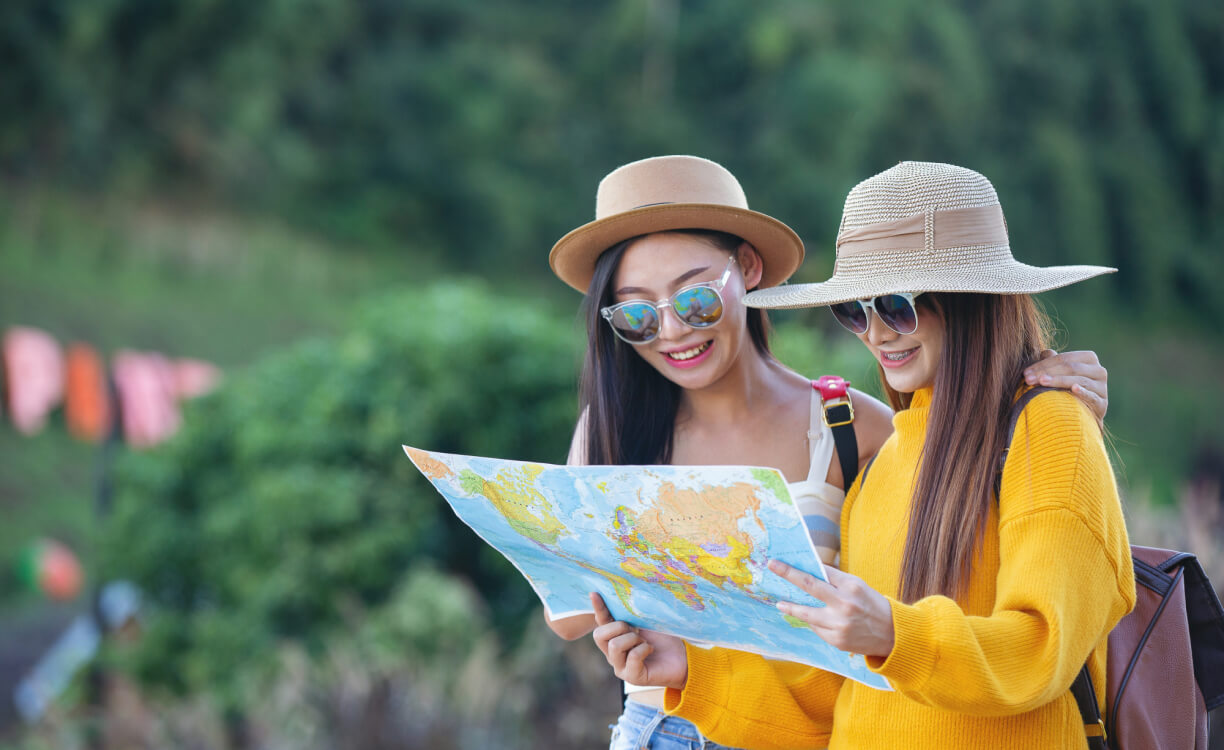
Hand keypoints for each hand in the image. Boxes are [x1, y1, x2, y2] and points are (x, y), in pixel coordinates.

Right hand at [590, 592, 687, 689]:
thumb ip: (630, 615)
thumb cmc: (662, 639)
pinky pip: (632, 656)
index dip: (598, 608)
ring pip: (615, 646)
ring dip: (633, 639)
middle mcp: (613, 654)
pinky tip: (650, 650)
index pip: (601, 623)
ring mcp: (621, 667)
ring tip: (644, 642)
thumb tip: (622, 596)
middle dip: (618, 626)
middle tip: (636, 630)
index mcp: (614, 639)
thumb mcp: (644, 622)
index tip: (594, 593)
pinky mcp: (632, 677)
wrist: (682, 658)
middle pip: (599, 635)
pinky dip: (644, 649)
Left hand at [768, 560, 894, 657]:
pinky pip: (817, 628)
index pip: (820, 572)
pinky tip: (813, 619)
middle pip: (809, 586)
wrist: (894, 635)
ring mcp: (839, 624)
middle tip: (772, 566)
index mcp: (851, 586)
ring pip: (807, 613)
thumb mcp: (859, 587)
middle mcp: (844, 604)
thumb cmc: (873, 605)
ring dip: (791, 606)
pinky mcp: (836, 640)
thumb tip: (810, 572)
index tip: (780, 561)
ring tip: (780, 603)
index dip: (798, 567)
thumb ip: (836, 581)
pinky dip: (813, 622)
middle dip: (788, 574)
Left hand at [1023, 349, 1107, 420]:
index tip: (1025, 373)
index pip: (1063, 358)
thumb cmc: (1066, 390)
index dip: (1043, 364)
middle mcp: (1099, 371)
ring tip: (1041, 382)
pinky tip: (1074, 390)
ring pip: (1079, 380)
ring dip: (1058, 381)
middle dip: (1047, 372)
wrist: (1082, 415)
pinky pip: (1092, 396)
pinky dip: (1083, 392)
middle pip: (1070, 368)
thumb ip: (1052, 362)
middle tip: (1028, 380)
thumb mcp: (1059, 374)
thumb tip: (1045, 352)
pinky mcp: (1102, 403)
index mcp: (1089, 358)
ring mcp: (1102, 387)